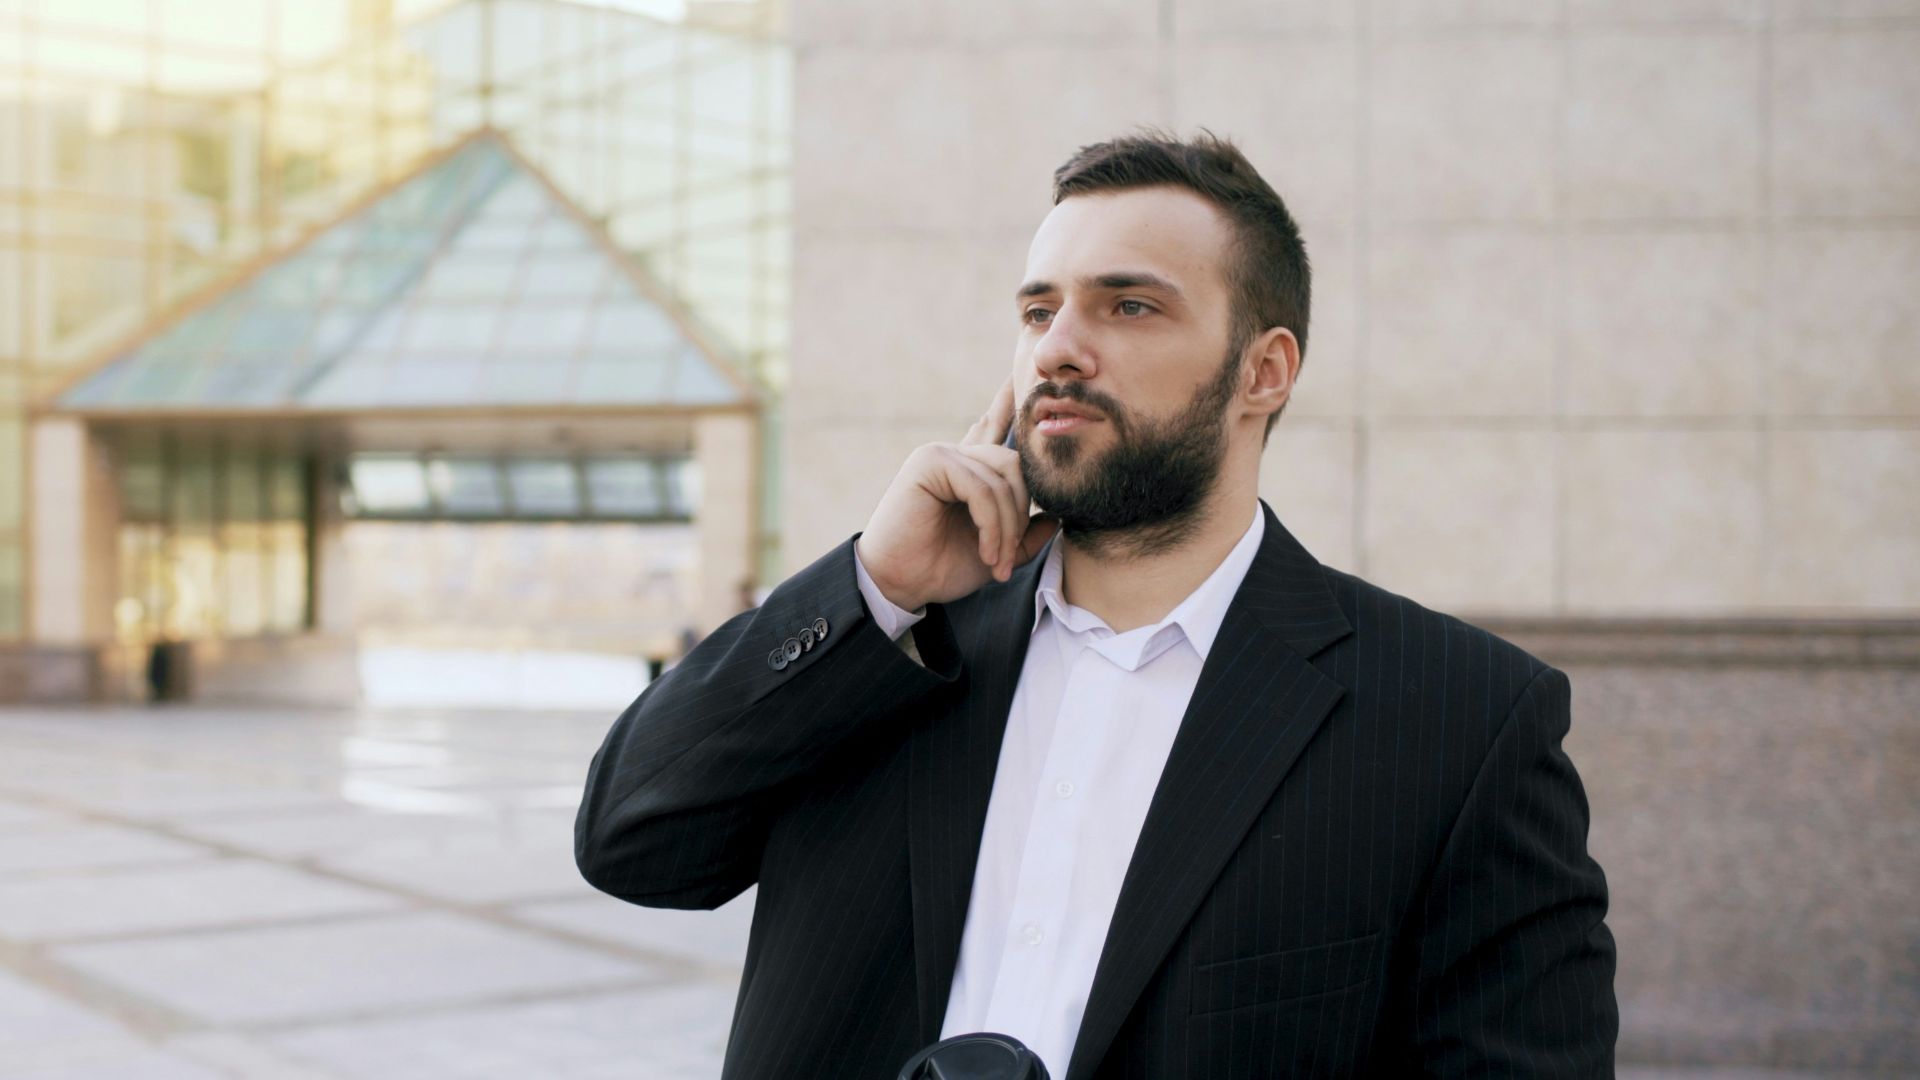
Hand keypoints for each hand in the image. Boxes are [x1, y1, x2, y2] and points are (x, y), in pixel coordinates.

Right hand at [856, 374, 1061, 612]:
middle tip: (1007, 559)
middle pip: (1016, 465)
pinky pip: (981, 487)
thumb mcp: (996, 554)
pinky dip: (990, 524)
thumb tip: (1058, 517)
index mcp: (970, 471)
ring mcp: (942, 454)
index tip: (1024, 378)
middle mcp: (957, 456)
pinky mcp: (930, 462)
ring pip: (1002, 479)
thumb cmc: (940, 569)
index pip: (995, 429)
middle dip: (1020, 516)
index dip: (1008, 403)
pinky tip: (984, 550)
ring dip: (1006, 527)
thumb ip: (1026, 536)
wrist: (900, 584)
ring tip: (996, 562)